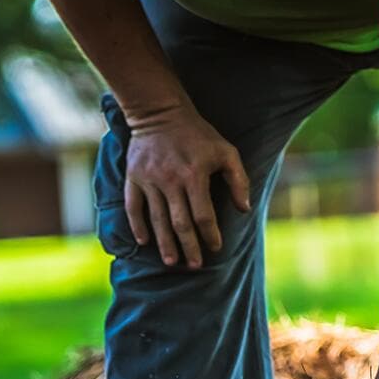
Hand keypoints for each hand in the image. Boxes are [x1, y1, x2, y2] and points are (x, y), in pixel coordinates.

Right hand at [124, 102, 250, 267]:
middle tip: (194, 266)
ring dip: (165, 243)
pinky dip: (138, 226)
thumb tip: (244, 209)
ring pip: (157, 220)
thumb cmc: (198, 134)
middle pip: (180, 223)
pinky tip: (144, 242)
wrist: (160, 112)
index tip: (215, 248)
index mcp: (194, 175)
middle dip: (188, 247)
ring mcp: (149, 180)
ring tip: (171, 261)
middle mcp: (171, 180)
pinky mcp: (133, 177)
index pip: (203, 215)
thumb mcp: (225, 150)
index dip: (210, 235)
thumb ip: (238, 179)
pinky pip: (133, 207)